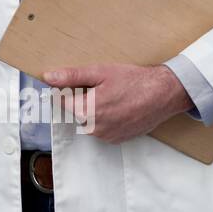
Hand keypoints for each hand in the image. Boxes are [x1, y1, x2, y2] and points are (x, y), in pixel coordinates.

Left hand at [42, 63, 193, 144]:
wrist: (164, 94)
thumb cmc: (133, 81)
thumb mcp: (100, 72)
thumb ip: (71, 76)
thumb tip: (48, 77)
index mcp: (86, 111)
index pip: (61, 103)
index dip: (65, 91)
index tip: (74, 83)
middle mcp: (94, 128)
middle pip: (75, 112)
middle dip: (81, 100)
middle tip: (99, 87)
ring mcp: (106, 136)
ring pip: (88, 121)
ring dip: (93, 110)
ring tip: (111, 96)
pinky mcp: (117, 139)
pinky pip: (101, 128)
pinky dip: (104, 118)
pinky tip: (117, 106)